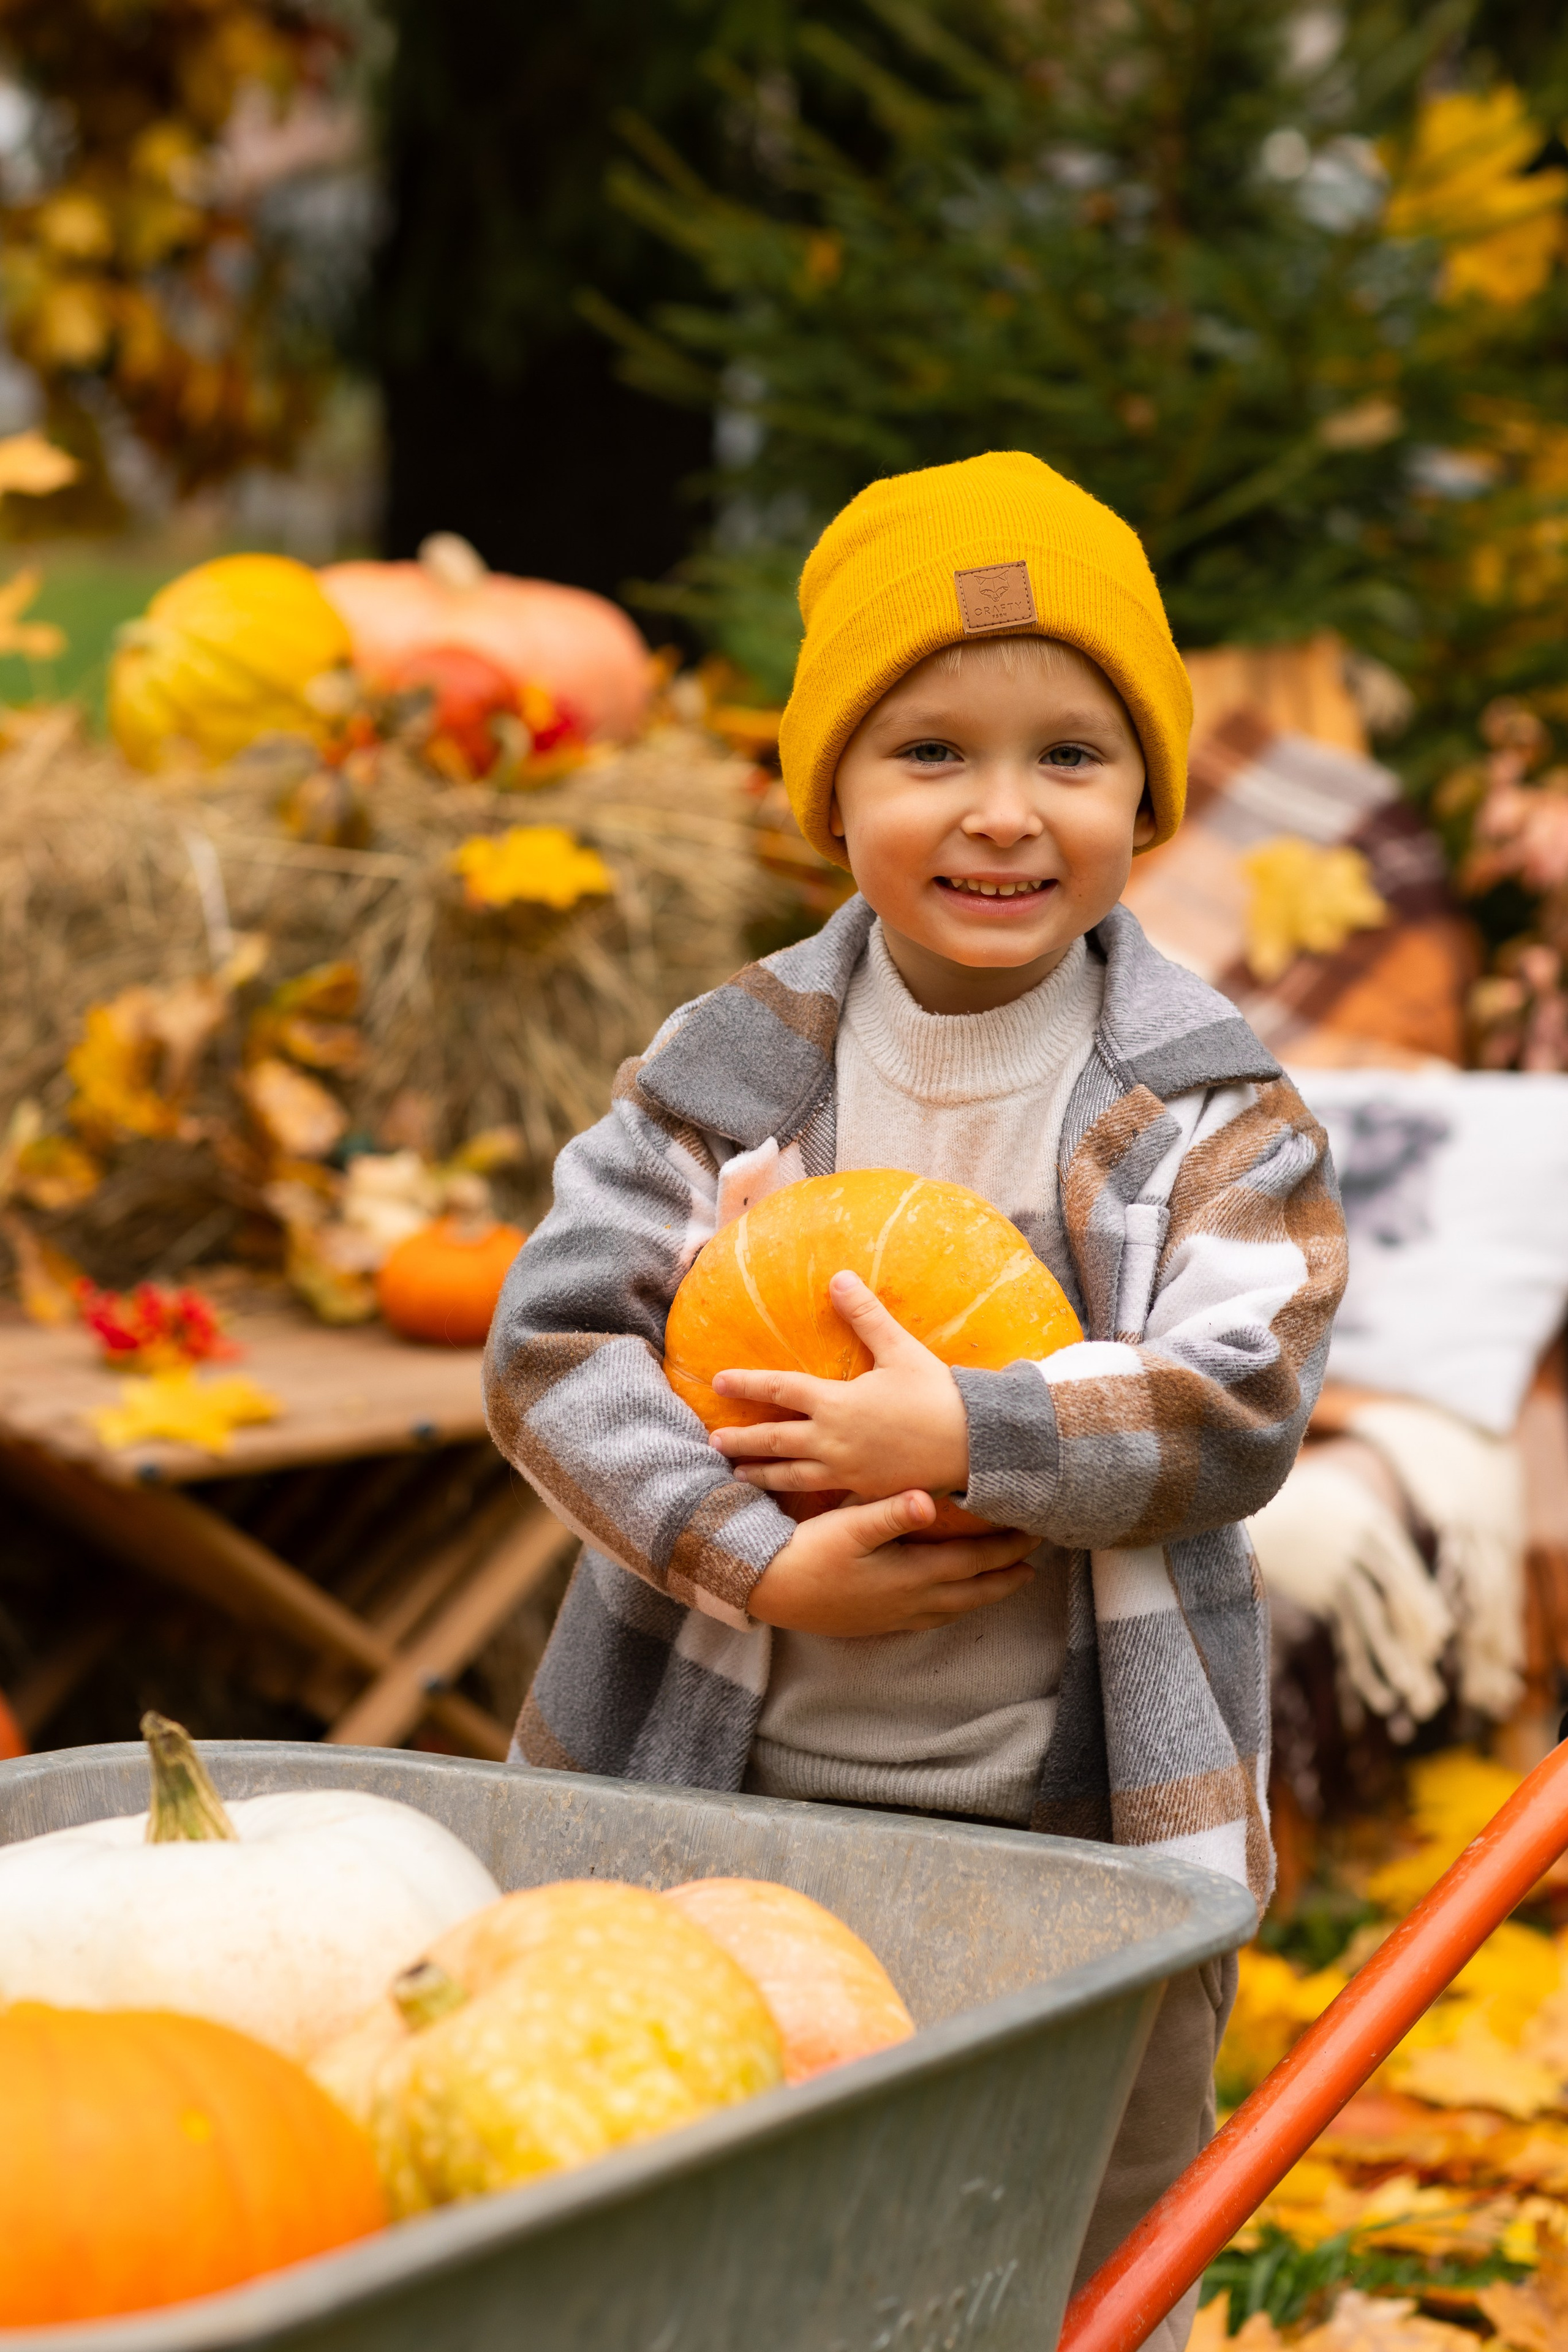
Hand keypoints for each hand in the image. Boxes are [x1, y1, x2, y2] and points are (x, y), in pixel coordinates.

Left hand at [710, 1270, 969, 1503]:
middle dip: (742, 1440)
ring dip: (761, 1474)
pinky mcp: (864, 1492)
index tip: (718, 1382)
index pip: (780, 1390)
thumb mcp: (900, 1349)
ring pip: (791, 1475)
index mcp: (836, 1403)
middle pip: (774, 1440)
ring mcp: (847, 1471)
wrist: (973, 1446)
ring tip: (738, 1476)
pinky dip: (799, 1498)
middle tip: (713, 1442)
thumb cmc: (936, 1394)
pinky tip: (790, 1501)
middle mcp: (832, 1441)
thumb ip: (865, 1315)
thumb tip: (839, 1276)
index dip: (747, 1384)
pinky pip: (822, 1497)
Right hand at [747, 1490, 1034, 1636]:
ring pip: (955, 1609)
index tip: (1033, 1533)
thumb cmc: (808, 1553)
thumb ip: (889, 1514)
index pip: (972, 1560)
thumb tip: (927, 1500)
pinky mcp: (879, 1623)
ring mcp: (896, 1617)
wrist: (770, 1590)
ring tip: (1006, 1583)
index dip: (1006, 1548)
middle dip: (1006, 1575)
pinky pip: (932, 1619)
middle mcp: (911, 1602)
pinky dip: (955, 1608)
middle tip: (1035, 1561)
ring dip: (985, 1595)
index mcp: (911, 1574)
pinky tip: (953, 1603)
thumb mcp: (846, 1526)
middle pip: (973, 1590)